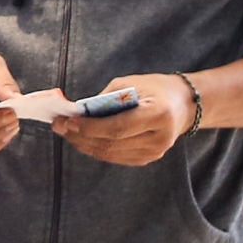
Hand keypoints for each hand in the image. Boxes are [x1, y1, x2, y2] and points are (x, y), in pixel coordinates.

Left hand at [53, 72, 193, 167]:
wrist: (183, 104)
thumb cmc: (154, 89)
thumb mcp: (130, 84)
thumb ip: (105, 99)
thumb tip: (76, 114)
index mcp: (158, 114)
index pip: (118, 128)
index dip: (90, 127)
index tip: (67, 121)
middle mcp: (159, 138)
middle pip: (111, 144)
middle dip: (80, 136)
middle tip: (59, 126)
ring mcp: (155, 152)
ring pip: (110, 154)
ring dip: (84, 143)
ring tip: (67, 132)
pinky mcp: (148, 158)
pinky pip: (115, 157)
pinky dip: (96, 148)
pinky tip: (82, 139)